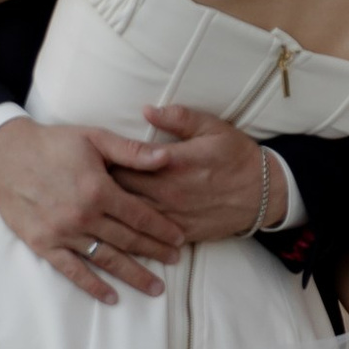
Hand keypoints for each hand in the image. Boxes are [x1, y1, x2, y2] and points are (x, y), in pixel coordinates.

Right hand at [0, 115, 181, 303]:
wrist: (5, 156)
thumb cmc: (53, 144)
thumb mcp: (94, 138)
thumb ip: (131, 151)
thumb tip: (167, 158)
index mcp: (99, 189)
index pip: (140, 215)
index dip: (162, 228)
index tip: (180, 239)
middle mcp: (83, 216)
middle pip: (128, 240)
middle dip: (155, 252)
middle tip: (176, 262)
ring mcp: (63, 233)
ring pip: (106, 259)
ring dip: (133, 275)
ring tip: (155, 287)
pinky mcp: (44, 244)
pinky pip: (72, 271)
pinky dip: (93, 286)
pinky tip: (111, 297)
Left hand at [107, 102, 271, 243]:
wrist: (265, 194)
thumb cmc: (237, 156)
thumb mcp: (213, 127)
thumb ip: (178, 118)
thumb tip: (146, 111)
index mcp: (174, 162)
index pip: (126, 160)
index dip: (104, 159)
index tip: (91, 155)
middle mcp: (170, 191)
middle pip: (120, 190)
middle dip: (100, 184)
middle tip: (83, 179)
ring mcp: (174, 216)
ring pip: (129, 216)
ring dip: (110, 209)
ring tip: (92, 202)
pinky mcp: (181, 234)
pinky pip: (147, 237)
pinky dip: (130, 232)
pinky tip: (115, 227)